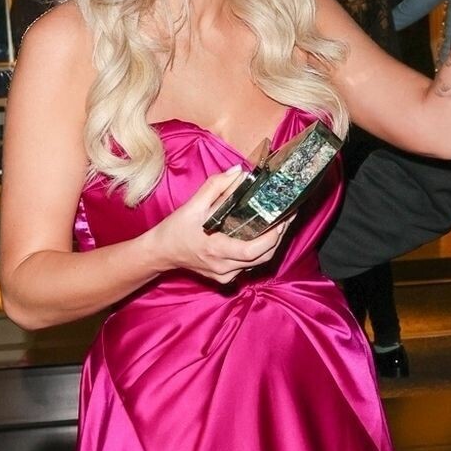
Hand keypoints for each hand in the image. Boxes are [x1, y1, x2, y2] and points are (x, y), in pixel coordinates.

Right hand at [146, 166, 288, 283]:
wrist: (162, 252)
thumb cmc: (176, 229)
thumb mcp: (193, 205)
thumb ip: (216, 186)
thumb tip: (239, 172)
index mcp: (216, 249)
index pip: (252, 251)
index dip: (271, 238)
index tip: (281, 220)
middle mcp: (224, 267)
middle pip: (262, 257)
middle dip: (278, 238)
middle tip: (288, 217)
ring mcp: (225, 275)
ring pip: (258, 263)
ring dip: (271, 245)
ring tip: (280, 223)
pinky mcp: (226, 278)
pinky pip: (249, 266)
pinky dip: (259, 252)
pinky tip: (264, 237)